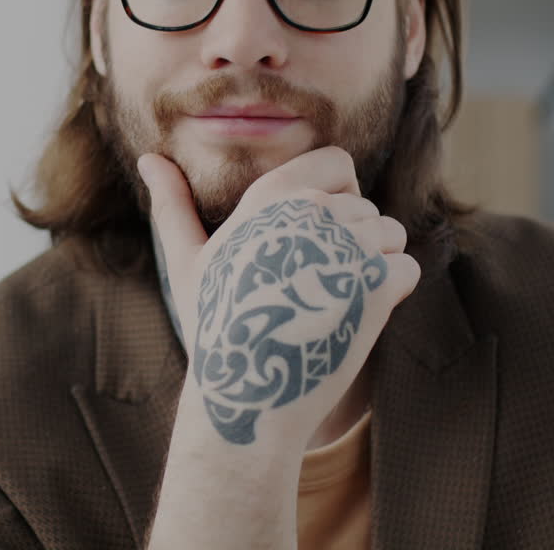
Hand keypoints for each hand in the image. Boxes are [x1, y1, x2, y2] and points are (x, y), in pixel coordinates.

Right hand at [138, 146, 419, 451]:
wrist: (249, 394)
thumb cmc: (216, 326)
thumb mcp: (188, 261)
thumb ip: (173, 205)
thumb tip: (147, 160)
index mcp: (270, 196)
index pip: (338, 162)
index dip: (337, 195)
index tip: (315, 235)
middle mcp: (312, 210)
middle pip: (366, 207)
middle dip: (350, 243)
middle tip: (312, 287)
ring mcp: (347, 244)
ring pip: (392, 235)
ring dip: (373, 267)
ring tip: (330, 302)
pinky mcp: (377, 283)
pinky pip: (406, 269)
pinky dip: (391, 294)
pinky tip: (353, 317)